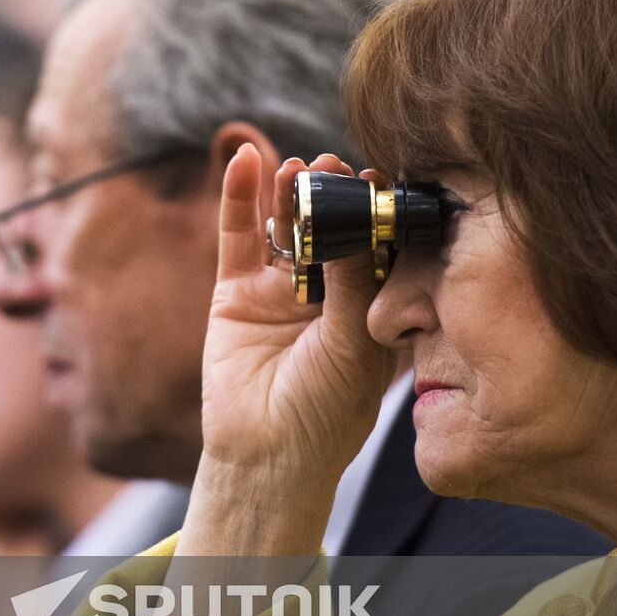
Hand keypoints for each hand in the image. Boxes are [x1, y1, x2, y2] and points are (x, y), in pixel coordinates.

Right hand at [181, 147, 394, 555]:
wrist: (266, 455)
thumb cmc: (327, 412)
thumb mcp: (356, 342)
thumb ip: (356, 279)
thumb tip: (355, 216)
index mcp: (370, 307)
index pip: (377, 244)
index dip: (377, 211)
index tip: (382, 179)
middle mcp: (326, 294)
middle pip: (330, 227)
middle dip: (333, 193)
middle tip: (335, 163)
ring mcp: (279, 291)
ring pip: (284, 226)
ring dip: (290, 190)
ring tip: (299, 164)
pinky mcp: (235, 292)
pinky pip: (237, 236)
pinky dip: (239, 197)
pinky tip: (246, 160)